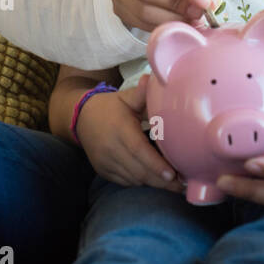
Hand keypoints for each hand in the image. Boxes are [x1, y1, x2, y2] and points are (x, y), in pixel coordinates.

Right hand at [75, 74, 183, 192]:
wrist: (81, 118)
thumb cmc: (110, 107)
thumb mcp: (126, 97)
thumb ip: (142, 92)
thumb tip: (154, 79)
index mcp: (119, 129)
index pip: (139, 150)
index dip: (156, 165)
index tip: (173, 174)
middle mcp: (110, 148)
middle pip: (139, 171)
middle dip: (161, 181)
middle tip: (181, 184)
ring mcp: (105, 162)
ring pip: (133, 179)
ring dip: (153, 182)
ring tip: (172, 183)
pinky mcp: (103, 171)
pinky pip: (125, 182)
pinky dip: (140, 181)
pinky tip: (153, 178)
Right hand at [105, 0, 219, 31]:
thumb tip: (210, 2)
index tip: (205, 2)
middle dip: (177, 4)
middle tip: (198, 12)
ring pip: (141, 8)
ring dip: (171, 18)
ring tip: (189, 17)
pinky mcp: (115, 5)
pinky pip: (139, 22)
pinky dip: (162, 25)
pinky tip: (175, 21)